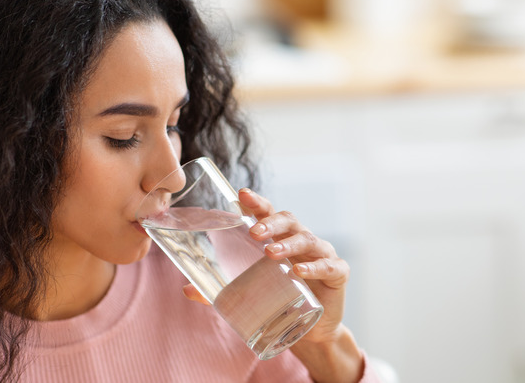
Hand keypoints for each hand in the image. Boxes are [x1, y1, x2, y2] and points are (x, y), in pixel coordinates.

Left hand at [181, 188, 348, 342]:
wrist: (311, 331)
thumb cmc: (279, 301)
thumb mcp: (249, 293)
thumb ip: (219, 291)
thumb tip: (186, 289)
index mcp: (280, 238)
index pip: (268, 213)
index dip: (257, 202)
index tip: (242, 194)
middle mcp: (301, 241)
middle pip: (289, 220)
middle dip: (271, 222)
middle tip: (254, 232)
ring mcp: (321, 255)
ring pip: (308, 239)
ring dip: (289, 244)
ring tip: (271, 253)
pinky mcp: (338, 274)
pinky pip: (329, 266)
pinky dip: (315, 268)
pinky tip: (299, 273)